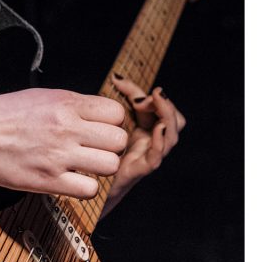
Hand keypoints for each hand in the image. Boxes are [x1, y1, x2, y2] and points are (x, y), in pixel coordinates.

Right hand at [0, 88, 128, 198]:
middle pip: (118, 140)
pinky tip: (71, 180)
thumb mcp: (39, 96)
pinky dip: (84, 187)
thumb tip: (95, 114)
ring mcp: (59, 156)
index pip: (115, 113)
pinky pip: (89, 190)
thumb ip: (70, 105)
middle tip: (95, 149)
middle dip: (110, 146)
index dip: (111, 123)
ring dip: (101, 167)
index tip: (100, 129)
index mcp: (65, 103)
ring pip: (110, 165)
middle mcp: (66, 128)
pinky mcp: (49, 181)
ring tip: (85, 165)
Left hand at [103, 75, 185, 215]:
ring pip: (171, 138)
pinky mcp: (138, 171)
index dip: (153, 94)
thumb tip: (117, 77)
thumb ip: (115, 101)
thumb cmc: (96, 151)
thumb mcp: (108, 121)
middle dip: (165, 105)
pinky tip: (157, 128)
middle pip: (175, 121)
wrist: (86, 184)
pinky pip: (156, 157)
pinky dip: (160, 141)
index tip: (126, 82)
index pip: (162, 108)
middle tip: (152, 94)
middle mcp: (151, 143)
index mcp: (146, 129)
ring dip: (167, 117)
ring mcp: (147, 157)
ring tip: (157, 101)